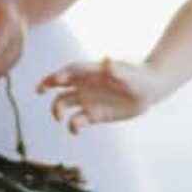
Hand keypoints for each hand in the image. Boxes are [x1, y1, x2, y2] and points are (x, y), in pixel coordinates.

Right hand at [38, 56, 157, 132]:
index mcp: (91, 72)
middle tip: (41, 92)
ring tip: (60, 118)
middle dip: (47, 86)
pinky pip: (78, 120)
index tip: (54, 80)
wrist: (149, 91)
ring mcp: (88, 100)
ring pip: (64, 103)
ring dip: (58, 110)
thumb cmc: (139, 77)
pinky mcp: (93, 114)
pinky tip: (75, 130)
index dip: (59, 74)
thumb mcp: (129, 74)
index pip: (70, 71)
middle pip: (59, 85)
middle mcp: (85, 85)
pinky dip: (74, 125)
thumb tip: (107, 61)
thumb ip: (117, 69)